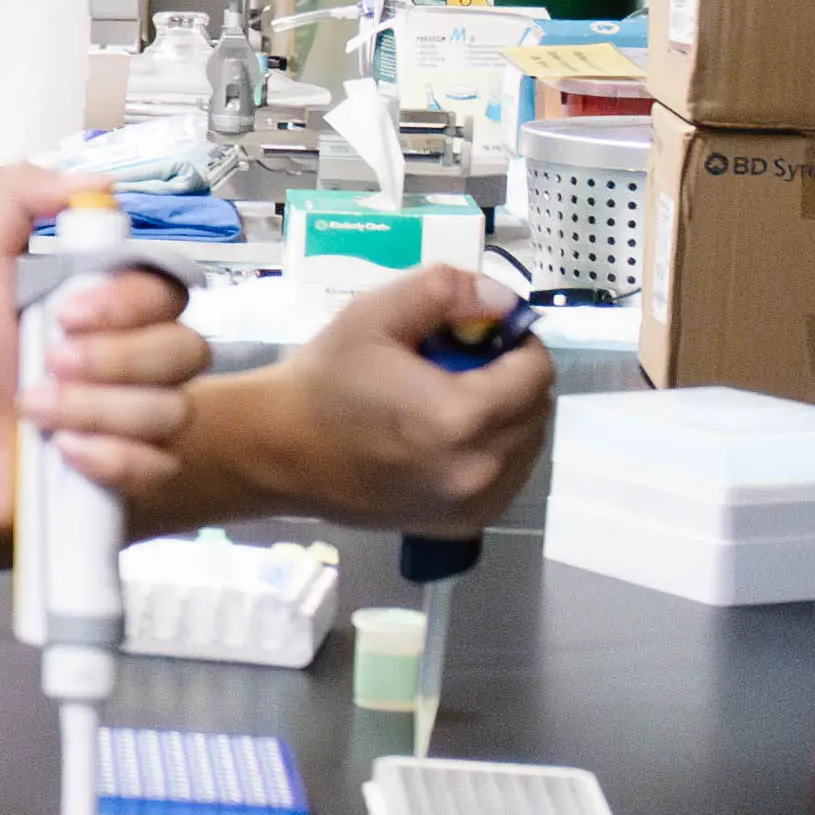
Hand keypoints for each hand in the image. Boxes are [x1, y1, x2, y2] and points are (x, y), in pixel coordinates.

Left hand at [0, 168, 209, 545]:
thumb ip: (20, 199)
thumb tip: (97, 181)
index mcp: (97, 304)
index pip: (167, 290)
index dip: (128, 303)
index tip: (67, 312)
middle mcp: (122, 358)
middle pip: (186, 350)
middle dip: (115, 360)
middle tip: (46, 365)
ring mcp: (122, 418)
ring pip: (173, 411)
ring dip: (99, 410)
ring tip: (31, 412)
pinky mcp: (115, 474)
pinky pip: (159, 467)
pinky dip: (113, 460)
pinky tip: (61, 454)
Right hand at [232, 263, 558, 533]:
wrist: (277, 450)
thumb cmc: (323, 380)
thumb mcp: (375, 313)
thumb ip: (446, 291)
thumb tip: (500, 300)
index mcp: (463, 416)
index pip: (537, 372)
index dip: (516, 343)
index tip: (480, 334)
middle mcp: (478, 468)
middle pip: (537, 411)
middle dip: (512, 380)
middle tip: (462, 364)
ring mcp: (471, 503)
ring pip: (527, 447)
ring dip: (506, 418)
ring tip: (453, 401)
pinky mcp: (459, 523)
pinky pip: (506, 480)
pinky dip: (493, 453)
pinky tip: (450, 438)